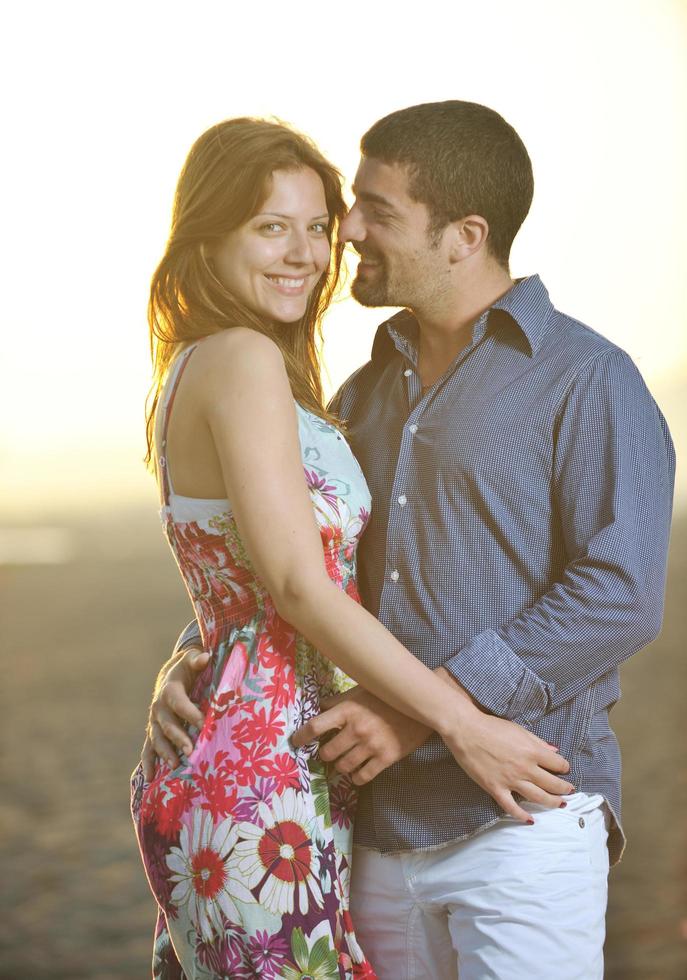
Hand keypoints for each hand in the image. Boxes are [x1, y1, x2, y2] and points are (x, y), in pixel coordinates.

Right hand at [140, 647, 208, 779]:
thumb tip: (205, 657)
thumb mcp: (192, 659)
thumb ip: (198, 659)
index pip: (179, 702)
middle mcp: (159, 707)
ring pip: (157, 739)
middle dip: (178, 738)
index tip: (203, 723)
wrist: (170, 674)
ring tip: (174, 766)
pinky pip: (148, 749)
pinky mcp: (154, 731)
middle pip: (167, 724)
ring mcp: (154, 721)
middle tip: (190, 750)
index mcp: (169, 689)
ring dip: (165, 753)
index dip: (190, 713)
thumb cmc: (186, 668)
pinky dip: (148, 763)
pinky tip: (151, 779)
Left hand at [290, 686, 431, 784]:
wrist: (422, 707)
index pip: (315, 726)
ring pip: (343, 766)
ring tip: (343, 762)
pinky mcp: (386, 758)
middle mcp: (357, 729)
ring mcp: (371, 745)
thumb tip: (318, 707)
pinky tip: (356, 773)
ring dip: (340, 766)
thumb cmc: (387, 697)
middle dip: (325, 754)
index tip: (295, 742)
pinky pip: (362, 776)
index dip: (301, 736)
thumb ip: (339, 701)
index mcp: (348, 710)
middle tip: (328, 752)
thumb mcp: (361, 692)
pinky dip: (356, 778)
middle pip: (328, 752)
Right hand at [441, 708, 574, 822]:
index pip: (558, 764)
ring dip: (552, 802)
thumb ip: (537, 742)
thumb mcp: (518, 730)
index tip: (564, 769)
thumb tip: (554, 751)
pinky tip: (530, 820)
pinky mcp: (495, 789)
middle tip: (569, 791)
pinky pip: (512, 807)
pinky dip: (522, 815)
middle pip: (552, 784)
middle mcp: (525, 768)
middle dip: (564, 788)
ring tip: (560, 804)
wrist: (466, 731)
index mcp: (532, 751)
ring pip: (538, 797)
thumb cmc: (491, 726)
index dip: (564, 767)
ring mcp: (510, 781)